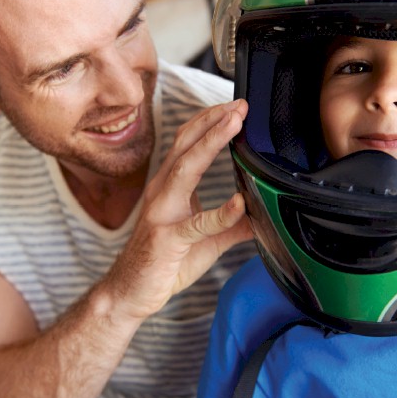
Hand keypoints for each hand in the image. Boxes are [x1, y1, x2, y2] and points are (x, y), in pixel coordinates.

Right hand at [103, 99, 252, 320]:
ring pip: (186, 169)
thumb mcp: (208, 239)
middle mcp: (162, 192)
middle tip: (240, 105)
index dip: (210, 121)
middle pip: (186, 144)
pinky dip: (221, 213)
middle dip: (213, 121)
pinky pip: (197, 224)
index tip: (236, 107)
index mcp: (170, 186)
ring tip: (234, 126)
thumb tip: (265, 215)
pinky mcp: (168, 240)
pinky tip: (240, 203)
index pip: (188, 143)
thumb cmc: (166, 262)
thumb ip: (234, 225)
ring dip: (211, 144)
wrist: (131, 292)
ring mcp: (162, 213)